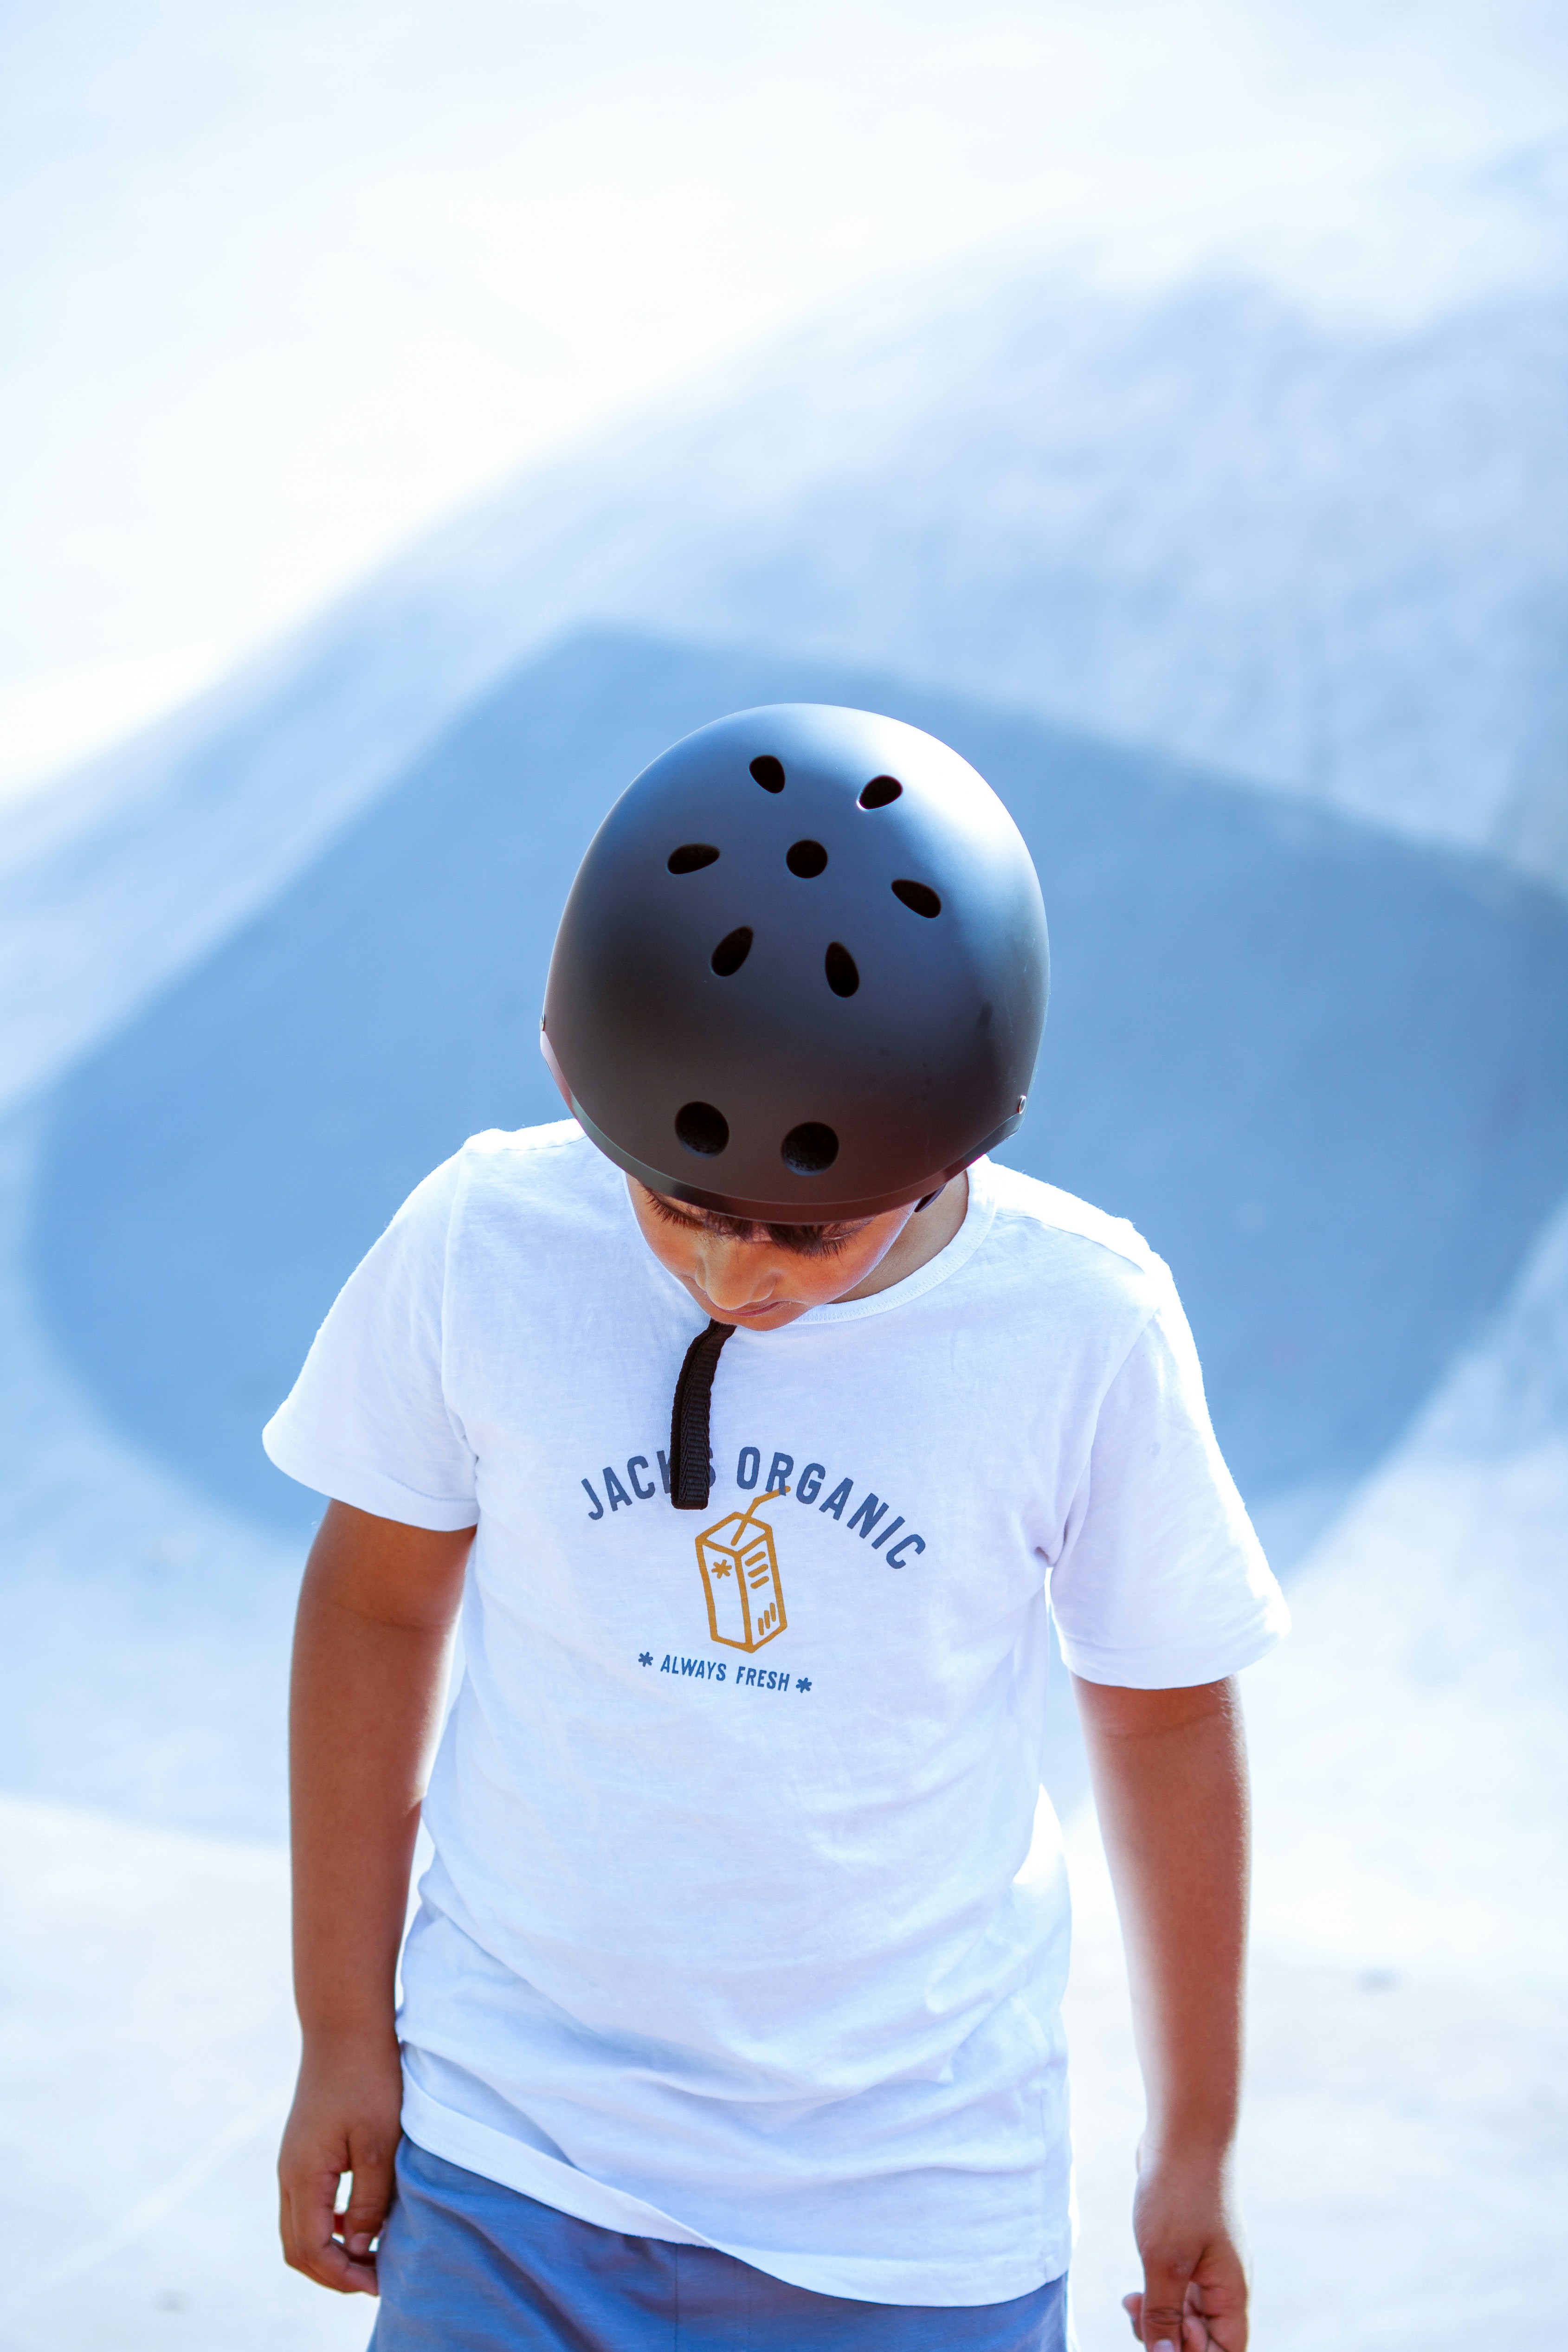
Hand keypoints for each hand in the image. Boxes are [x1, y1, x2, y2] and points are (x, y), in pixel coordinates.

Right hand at [278, 2027, 403, 2294]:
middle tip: (377, 2279)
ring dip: (332, 2250)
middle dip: (334, 2272)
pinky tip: (363, 2219)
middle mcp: (289, 2174)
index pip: (311, 2251)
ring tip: (373, 2256)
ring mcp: (293, 2161)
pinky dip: (331, 2224)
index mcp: (303, 2176)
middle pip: (299, 2249)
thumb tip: (361, 2248)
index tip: (380, 2283)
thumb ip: (371, 2200)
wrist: (345, 2024)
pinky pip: (309, 2204)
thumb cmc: (368, 2077)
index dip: (343, 2277)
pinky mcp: (304, 2149)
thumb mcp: (379, 2142)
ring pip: (301, 2228)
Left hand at [1121, 2147, 1247, 2350]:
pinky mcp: (1187, 2249)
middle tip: (1138, 2319)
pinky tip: (1133, 2294)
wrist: (1181, 2133)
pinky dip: (1155, 2298)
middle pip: (1204, 2339)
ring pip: (1186, 2317)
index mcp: (1231, 2292)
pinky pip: (1176, 2292)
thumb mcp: (1164, 2262)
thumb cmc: (1178, 2195)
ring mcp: (1207, 2266)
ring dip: (1158, 2321)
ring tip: (1130, 2304)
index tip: (1163, 2343)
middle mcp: (1224, 2284)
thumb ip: (1164, 2314)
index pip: (1226, 2350)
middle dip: (1170, 2341)